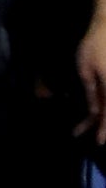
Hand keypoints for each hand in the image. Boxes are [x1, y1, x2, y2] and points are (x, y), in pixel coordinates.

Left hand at [77, 15, 105, 141]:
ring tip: (85, 124)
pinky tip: (94, 110)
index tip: (98, 142)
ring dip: (101, 117)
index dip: (102, 130)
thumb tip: (93, 111)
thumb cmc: (94, 45)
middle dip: (99, 125)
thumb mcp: (85, 69)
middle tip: (86, 135)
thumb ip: (91, 91)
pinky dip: (102, 105)